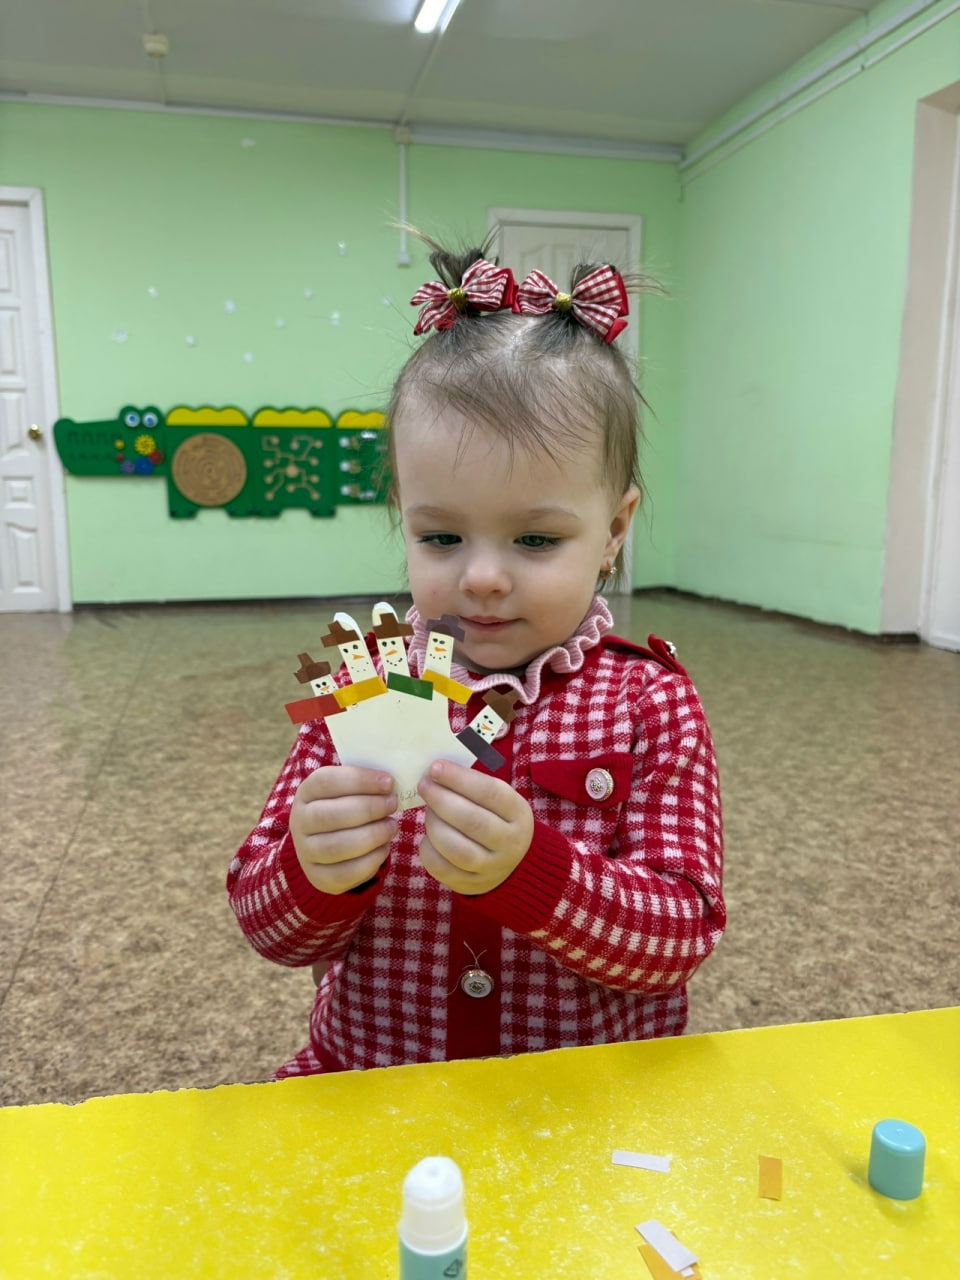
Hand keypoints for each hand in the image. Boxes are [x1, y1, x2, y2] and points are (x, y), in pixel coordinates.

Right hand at [290, 766, 396, 894]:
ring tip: (392, 827)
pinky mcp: (319, 877)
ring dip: (372, 835)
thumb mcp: (346, 791)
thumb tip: (390, 783)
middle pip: (330, 815)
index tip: (389, 783)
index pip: (326, 781)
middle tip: (392, 804)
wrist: (324, 846)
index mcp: (306, 793)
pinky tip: (384, 848)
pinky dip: (371, 860)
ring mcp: (306, 852)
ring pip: (337, 846)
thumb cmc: (344, 809)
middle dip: (368, 809)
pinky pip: (345, 873)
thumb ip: (364, 784)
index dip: (360, 780)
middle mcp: (300, 822)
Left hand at [417, 760, 533, 894]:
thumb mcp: (500, 800)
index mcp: (519, 814)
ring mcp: (492, 868)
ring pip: (456, 848)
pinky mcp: (471, 884)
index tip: (435, 768)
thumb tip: (436, 769)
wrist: (513, 863)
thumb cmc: (497, 819)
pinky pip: (441, 868)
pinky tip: (427, 836)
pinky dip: (427, 848)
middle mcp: (510, 843)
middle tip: (424, 785)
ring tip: (427, 810)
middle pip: (472, 821)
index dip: (459, 778)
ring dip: (434, 824)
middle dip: (441, 799)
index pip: (489, 792)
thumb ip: (473, 784)